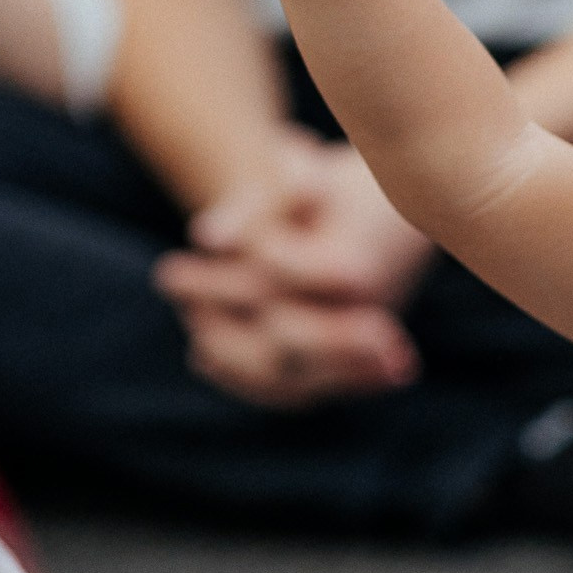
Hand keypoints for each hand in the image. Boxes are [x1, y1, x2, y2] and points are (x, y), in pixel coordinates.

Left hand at [154, 129, 430, 406]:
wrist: (405, 225)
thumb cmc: (351, 192)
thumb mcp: (311, 180)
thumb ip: (262, 205)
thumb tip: (204, 238)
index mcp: (359, 270)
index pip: (280, 272)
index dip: (235, 256)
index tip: (198, 234)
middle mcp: (367, 321)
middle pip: (278, 329)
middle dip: (216, 299)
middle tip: (166, 273)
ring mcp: (358, 357)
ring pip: (280, 371)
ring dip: (222, 345)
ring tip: (187, 313)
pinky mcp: (346, 375)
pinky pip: (289, 392)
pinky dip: (241, 378)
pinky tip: (201, 357)